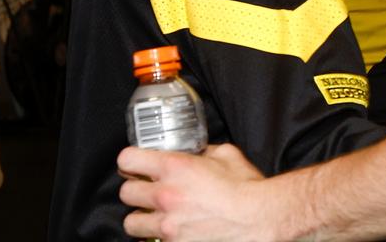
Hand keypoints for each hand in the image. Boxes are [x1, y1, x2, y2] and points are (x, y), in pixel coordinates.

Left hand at [120, 144, 271, 240]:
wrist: (260, 218)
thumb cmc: (248, 188)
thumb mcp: (227, 155)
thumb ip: (204, 151)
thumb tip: (196, 153)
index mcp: (176, 167)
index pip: (128, 159)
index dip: (130, 160)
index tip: (135, 165)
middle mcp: (166, 195)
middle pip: (126, 192)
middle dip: (136, 190)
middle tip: (146, 192)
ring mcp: (167, 224)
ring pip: (131, 223)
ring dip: (141, 218)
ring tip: (153, 217)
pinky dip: (155, 238)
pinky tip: (168, 233)